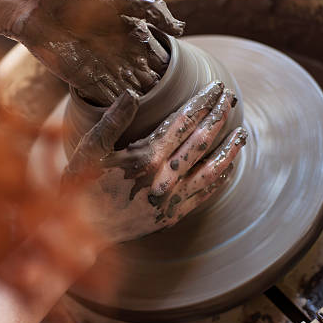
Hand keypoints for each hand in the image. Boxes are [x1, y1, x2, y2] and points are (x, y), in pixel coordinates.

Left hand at [7, 0, 184, 105]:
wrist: (36, 4)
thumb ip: (152, 10)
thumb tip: (181, 28)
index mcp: (132, 34)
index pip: (157, 57)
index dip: (168, 69)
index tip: (180, 80)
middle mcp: (121, 55)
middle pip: (145, 78)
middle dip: (157, 90)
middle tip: (170, 103)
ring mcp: (104, 69)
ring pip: (129, 91)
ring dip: (139, 101)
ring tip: (154, 112)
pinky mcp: (84, 81)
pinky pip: (106, 98)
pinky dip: (118, 107)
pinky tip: (130, 114)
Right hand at [63, 81, 247, 243]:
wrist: (80, 234)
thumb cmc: (80, 187)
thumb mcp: (89, 150)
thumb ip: (112, 121)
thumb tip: (132, 93)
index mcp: (146, 157)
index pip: (183, 122)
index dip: (202, 102)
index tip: (215, 88)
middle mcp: (165, 178)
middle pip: (202, 141)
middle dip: (219, 116)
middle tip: (230, 98)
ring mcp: (171, 199)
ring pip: (211, 170)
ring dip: (229, 150)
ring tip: (242, 134)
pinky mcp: (171, 215)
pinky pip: (204, 195)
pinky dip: (220, 179)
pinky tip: (228, 168)